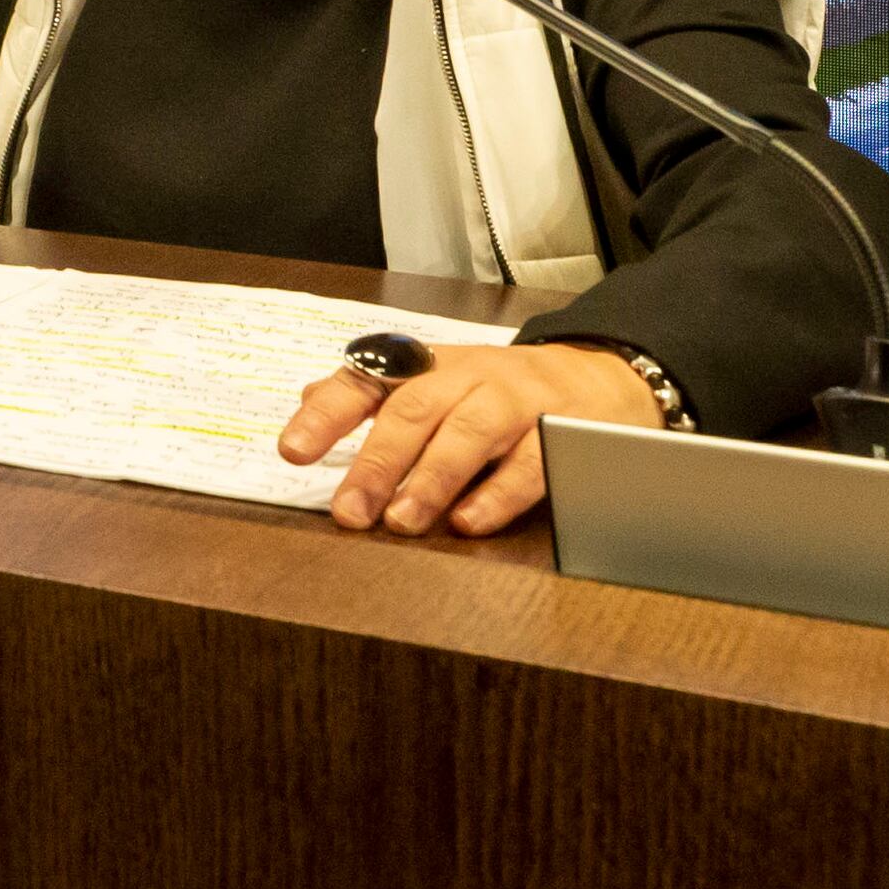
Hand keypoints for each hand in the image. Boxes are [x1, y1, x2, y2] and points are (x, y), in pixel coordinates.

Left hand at [278, 341, 665, 536]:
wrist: (596, 376)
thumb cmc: (497, 388)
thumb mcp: (435, 381)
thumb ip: (373, 395)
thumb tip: (305, 403)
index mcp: (428, 366)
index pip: (366, 380)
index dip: (326, 414)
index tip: (292, 451)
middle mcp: (468, 376)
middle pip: (415, 410)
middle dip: (377, 462)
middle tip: (349, 512)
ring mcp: (516, 401)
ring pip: (468, 433)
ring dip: (431, 480)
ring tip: (401, 521)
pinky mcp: (562, 431)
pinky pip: (529, 463)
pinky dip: (496, 495)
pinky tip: (467, 522)